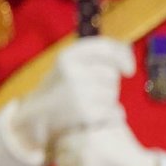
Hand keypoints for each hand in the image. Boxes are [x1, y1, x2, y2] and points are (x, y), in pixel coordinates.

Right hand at [4, 38, 133, 159]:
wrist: (36, 117)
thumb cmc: (57, 89)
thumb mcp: (66, 65)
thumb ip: (93, 55)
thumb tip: (127, 51)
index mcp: (66, 56)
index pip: (105, 48)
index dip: (123, 56)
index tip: (129, 70)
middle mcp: (72, 72)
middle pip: (111, 74)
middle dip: (108, 84)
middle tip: (91, 91)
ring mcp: (79, 93)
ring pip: (113, 94)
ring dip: (108, 100)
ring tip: (89, 103)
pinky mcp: (86, 113)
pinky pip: (115, 112)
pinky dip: (111, 116)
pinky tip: (96, 115)